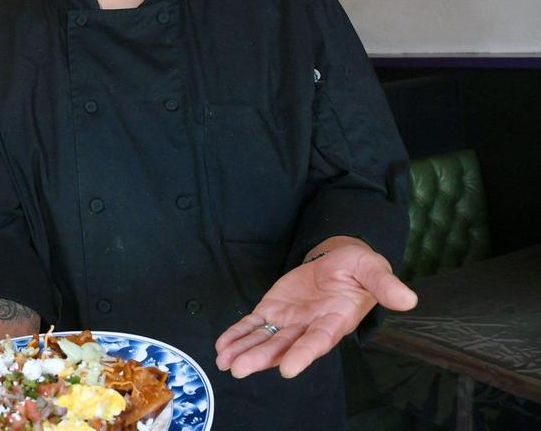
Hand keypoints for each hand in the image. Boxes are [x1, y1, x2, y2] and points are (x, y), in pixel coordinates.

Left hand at [214, 237, 417, 378]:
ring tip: (223, 363)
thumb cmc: (359, 269)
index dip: (303, 355)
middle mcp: (309, 327)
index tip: (287, 369)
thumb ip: (385, 284)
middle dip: (261, 358)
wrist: (338, 262)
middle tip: (238, 370)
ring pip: (265, 340)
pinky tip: (222, 345)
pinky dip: (237, 334)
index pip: (318, 341)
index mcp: (335, 321)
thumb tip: (409, 299)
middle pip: (284, 346)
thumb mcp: (373, 269)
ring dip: (243, 351)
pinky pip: (253, 325)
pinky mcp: (273, 311)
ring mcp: (289, 322)